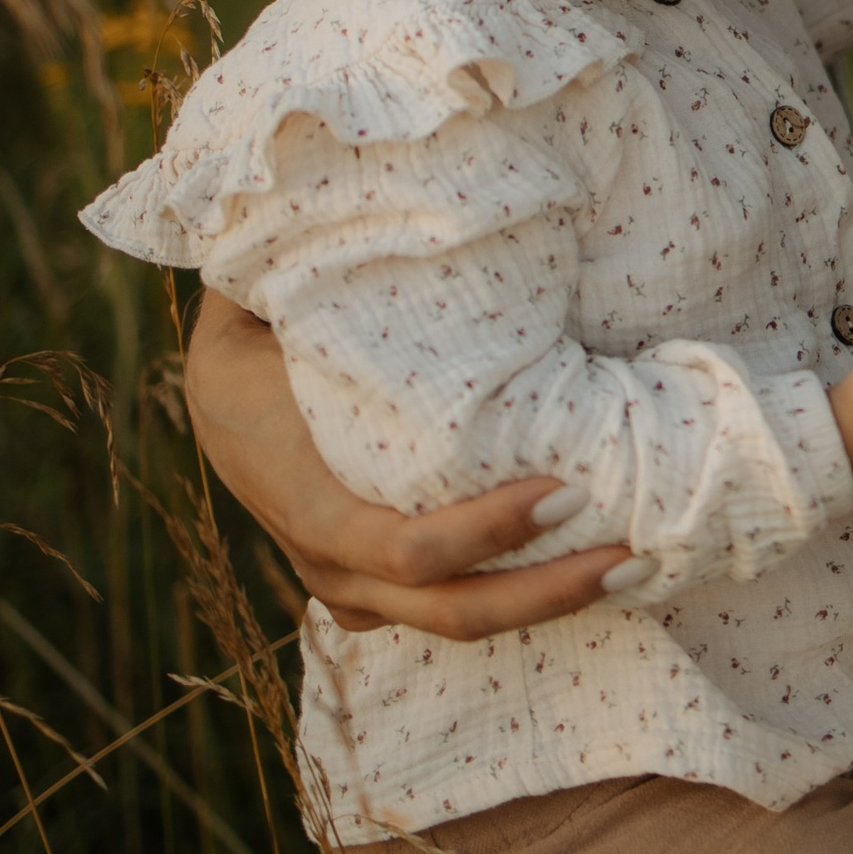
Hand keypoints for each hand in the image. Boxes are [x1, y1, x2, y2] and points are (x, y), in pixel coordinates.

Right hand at [185, 290, 629, 635]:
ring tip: (633, 566)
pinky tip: (582, 564)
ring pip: (456, 623)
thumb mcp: (269, 308)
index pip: (408, 551)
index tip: (567, 489)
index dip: (488, 534)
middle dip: (548, 591)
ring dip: (547, 603)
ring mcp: (350, 587)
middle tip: (635, 554)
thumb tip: (389, 230)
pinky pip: (445, 612)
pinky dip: (515, 597)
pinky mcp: (374, 590)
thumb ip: (319, 286)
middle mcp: (330, 563)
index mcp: (305, 501)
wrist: (217, 388)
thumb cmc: (264, 332)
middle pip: (450, 609)